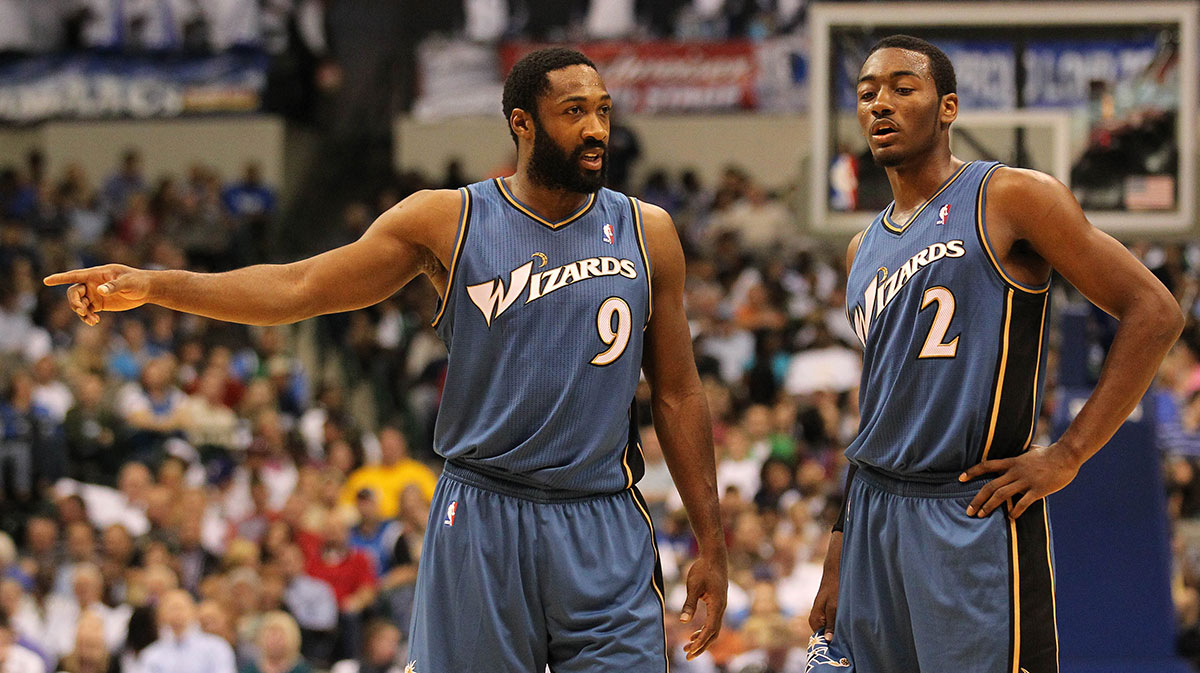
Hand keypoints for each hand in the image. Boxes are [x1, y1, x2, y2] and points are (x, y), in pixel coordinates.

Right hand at [43, 264, 151, 324]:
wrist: (146, 289)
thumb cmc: (138, 281)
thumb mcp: (128, 282)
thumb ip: (114, 286)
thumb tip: (99, 291)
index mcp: (96, 274)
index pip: (75, 276)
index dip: (60, 278)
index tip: (46, 280)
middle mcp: (92, 283)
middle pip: (73, 292)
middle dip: (74, 302)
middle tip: (82, 311)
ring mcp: (94, 294)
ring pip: (79, 304)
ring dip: (81, 313)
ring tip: (93, 320)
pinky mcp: (99, 304)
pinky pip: (87, 311)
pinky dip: (87, 317)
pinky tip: (95, 322)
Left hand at [680, 551, 726, 659]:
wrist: (714, 557)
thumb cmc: (703, 569)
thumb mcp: (693, 585)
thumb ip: (689, 604)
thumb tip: (682, 621)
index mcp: (717, 605)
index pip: (710, 630)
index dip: (700, 642)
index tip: (690, 651)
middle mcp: (721, 608)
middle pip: (713, 634)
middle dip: (701, 646)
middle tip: (688, 656)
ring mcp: (720, 606)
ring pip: (713, 629)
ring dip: (701, 640)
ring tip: (687, 648)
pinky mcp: (717, 603)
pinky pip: (712, 622)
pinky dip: (703, 630)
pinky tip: (693, 634)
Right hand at [808, 531, 842, 638]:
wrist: (836, 568)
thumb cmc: (835, 587)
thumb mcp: (835, 606)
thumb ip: (832, 623)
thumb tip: (829, 640)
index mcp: (815, 620)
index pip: (822, 640)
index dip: (833, 644)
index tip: (845, 646)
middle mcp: (817, 619)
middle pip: (828, 635)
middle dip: (839, 636)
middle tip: (852, 637)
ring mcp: (824, 615)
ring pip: (833, 628)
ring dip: (842, 629)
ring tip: (853, 628)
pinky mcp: (830, 610)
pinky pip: (836, 621)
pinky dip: (844, 622)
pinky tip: (852, 620)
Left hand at [960, 443, 1081, 518]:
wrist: (1066, 456)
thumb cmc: (1049, 453)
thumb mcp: (1030, 450)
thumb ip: (1021, 453)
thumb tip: (1021, 450)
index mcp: (1012, 461)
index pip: (986, 465)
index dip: (972, 471)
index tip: (960, 478)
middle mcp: (1015, 471)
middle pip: (990, 485)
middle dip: (977, 499)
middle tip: (969, 510)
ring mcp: (1026, 481)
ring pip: (1001, 495)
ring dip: (989, 506)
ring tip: (981, 515)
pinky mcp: (1037, 490)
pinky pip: (1022, 503)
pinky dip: (1015, 511)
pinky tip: (1010, 518)